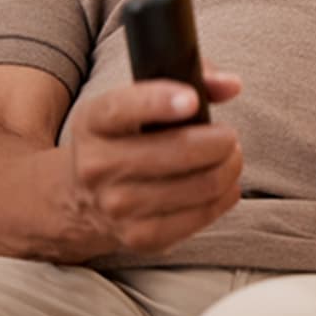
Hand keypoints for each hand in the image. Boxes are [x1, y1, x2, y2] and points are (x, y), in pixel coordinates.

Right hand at [65, 67, 242, 253]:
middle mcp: (97, 166)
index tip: (192, 100)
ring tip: (228, 157)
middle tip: (228, 136)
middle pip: (180, 150)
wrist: (83, 197)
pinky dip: (225, 194)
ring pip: (203, 184)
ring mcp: (116, 207)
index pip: (123, 109)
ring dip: (230, 166)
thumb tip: (231, 85)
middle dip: (222, 139)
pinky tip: (223, 183)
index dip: (160, 102)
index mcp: (94, 122)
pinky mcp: (141, 237)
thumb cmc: (130, 137)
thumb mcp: (143, 100)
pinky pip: (204, 214)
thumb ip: (192, 78)